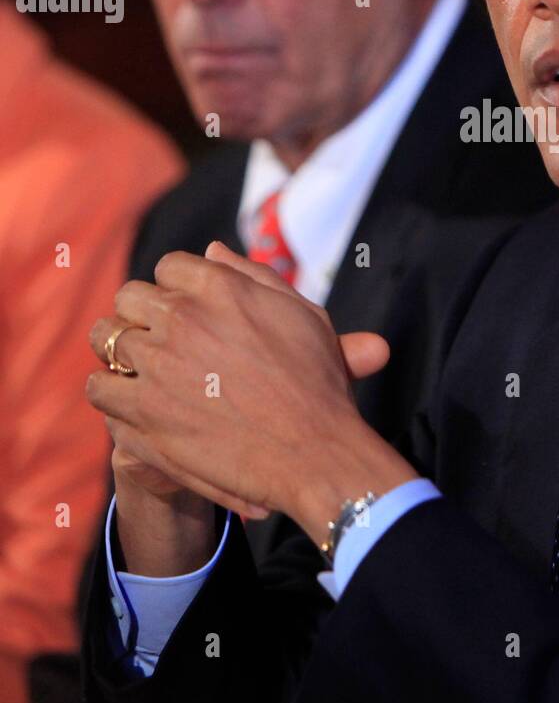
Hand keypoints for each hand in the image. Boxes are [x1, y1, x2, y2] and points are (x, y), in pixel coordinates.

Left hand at [87, 243, 416, 537]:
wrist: (313, 452)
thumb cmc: (316, 383)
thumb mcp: (301, 314)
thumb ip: (252, 276)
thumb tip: (211, 250)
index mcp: (220, 286)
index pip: (169, 267)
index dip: (176, 290)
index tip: (185, 313)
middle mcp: (183, 316)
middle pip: (130, 296)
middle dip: (141, 314)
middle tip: (159, 341)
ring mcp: (159, 362)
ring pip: (106, 337)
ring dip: (120, 350)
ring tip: (140, 370)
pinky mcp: (143, 409)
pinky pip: (99, 386)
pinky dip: (111, 390)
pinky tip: (132, 400)